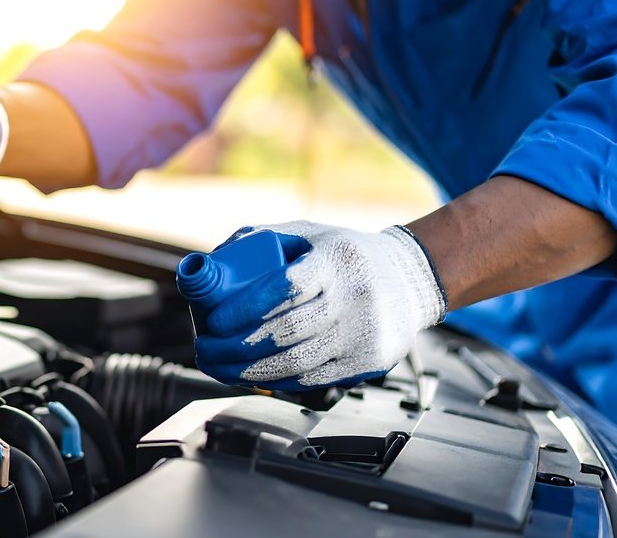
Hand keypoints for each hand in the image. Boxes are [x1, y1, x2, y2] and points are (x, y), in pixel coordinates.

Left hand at [195, 222, 446, 389]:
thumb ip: (258, 242)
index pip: (287, 287)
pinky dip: (273, 381)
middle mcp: (355, 299)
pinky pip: (312, 380)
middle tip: (205, 347)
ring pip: (297, 364)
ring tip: (217, 366)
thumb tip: (206, 267)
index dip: (245, 307)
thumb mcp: (308, 234)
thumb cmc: (345, 256)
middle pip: (287, 333)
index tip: (212, 320)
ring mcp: (363, 336)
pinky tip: (248, 376)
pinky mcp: (366, 364)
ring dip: (247, 372)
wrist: (411, 279)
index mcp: (337, 260)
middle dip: (236, 347)